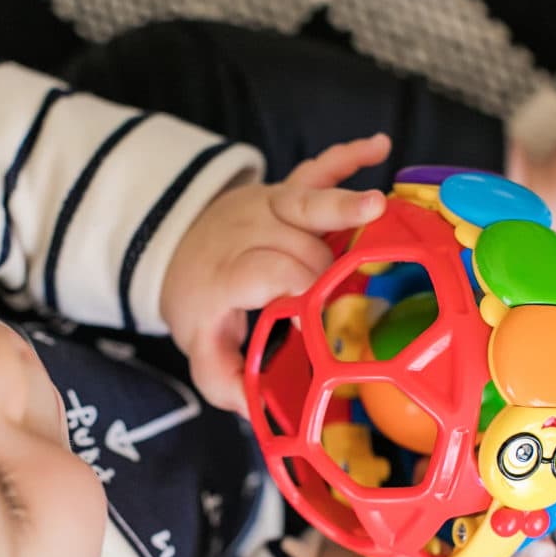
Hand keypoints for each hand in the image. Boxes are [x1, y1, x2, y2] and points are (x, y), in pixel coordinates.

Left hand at [160, 134, 391, 414]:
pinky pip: (316, 168)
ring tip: (378, 209)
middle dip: (332, 271)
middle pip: (298, 247)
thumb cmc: (200, 301)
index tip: (323, 312)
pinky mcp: (284, 190)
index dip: (296, 287)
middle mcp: (246, 233)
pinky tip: (379, 147)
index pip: (264, 272)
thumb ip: (222, 379)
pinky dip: (346, 157)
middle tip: (365, 296)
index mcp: (226, 273)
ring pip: (306, 202)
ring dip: (342, 207)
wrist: (176, 246)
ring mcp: (267, 206)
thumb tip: (256, 409)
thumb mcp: (199, 345)